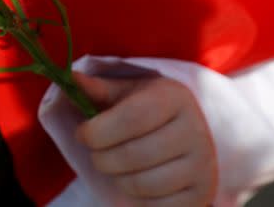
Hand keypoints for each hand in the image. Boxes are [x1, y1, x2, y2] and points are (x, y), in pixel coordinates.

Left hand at [74, 72, 216, 206]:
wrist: (190, 133)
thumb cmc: (148, 110)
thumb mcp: (126, 93)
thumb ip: (98, 89)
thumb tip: (71, 78)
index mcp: (174, 97)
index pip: (130, 119)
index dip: (97, 131)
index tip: (82, 134)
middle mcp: (195, 130)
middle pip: (133, 156)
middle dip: (102, 158)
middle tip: (97, 153)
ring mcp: (203, 164)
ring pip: (143, 184)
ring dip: (118, 178)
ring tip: (116, 166)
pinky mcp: (202, 193)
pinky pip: (158, 206)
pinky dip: (137, 198)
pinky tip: (136, 180)